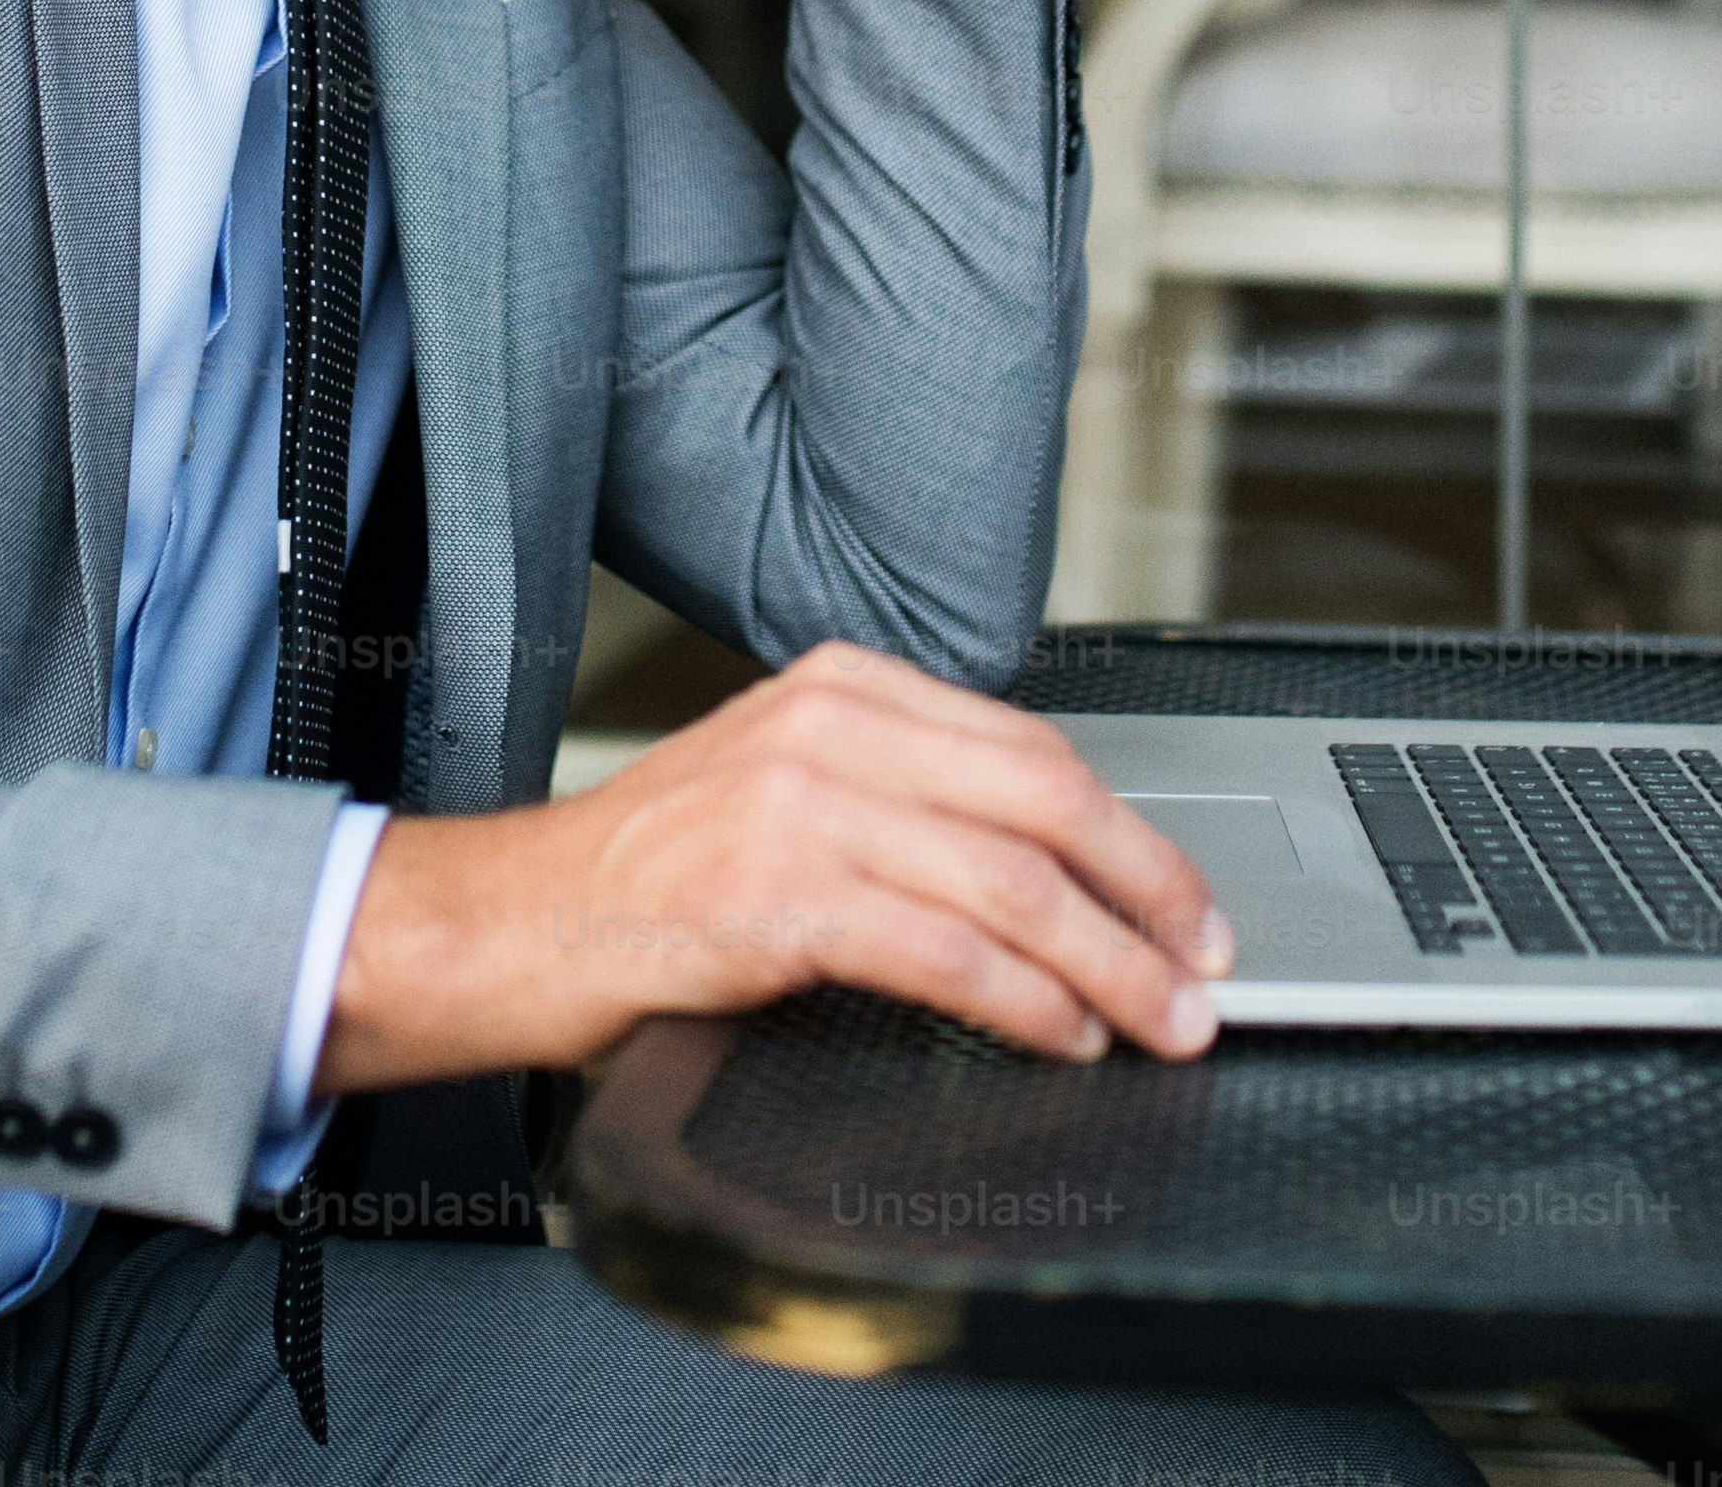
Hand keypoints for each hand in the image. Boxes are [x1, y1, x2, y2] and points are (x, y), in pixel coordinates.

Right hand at [313, 641, 1230, 1091]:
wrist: (515, 921)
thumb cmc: (646, 877)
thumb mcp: (781, 790)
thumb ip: (900, 800)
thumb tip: (1048, 875)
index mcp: (841, 685)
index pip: (1032, 749)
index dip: (1130, 834)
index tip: (1187, 901)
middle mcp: (829, 726)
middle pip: (1046, 804)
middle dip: (1149, 894)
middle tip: (1207, 967)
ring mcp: (803, 806)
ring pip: (1013, 885)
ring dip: (1112, 967)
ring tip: (1160, 1022)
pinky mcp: (780, 896)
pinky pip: (948, 953)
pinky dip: (1028, 1003)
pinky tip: (1064, 1035)